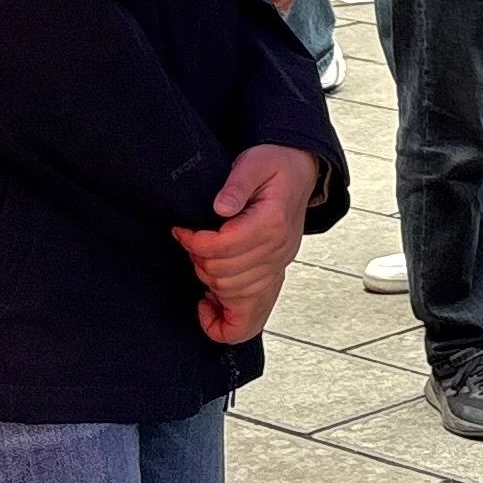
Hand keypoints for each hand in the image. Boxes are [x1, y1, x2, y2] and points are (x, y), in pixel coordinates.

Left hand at [175, 144, 319, 342]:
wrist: (299, 173)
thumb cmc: (275, 166)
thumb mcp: (254, 162)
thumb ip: (237, 183)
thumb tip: (221, 207)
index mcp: (272, 223)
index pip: (225, 246)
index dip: (195, 241)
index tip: (182, 230)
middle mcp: (278, 250)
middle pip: (225, 274)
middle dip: (198, 259)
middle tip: (190, 241)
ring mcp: (278, 267)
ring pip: (233, 294)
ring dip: (208, 279)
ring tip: (200, 257)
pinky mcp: (274, 276)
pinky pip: (252, 316)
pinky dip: (227, 320)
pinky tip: (209, 304)